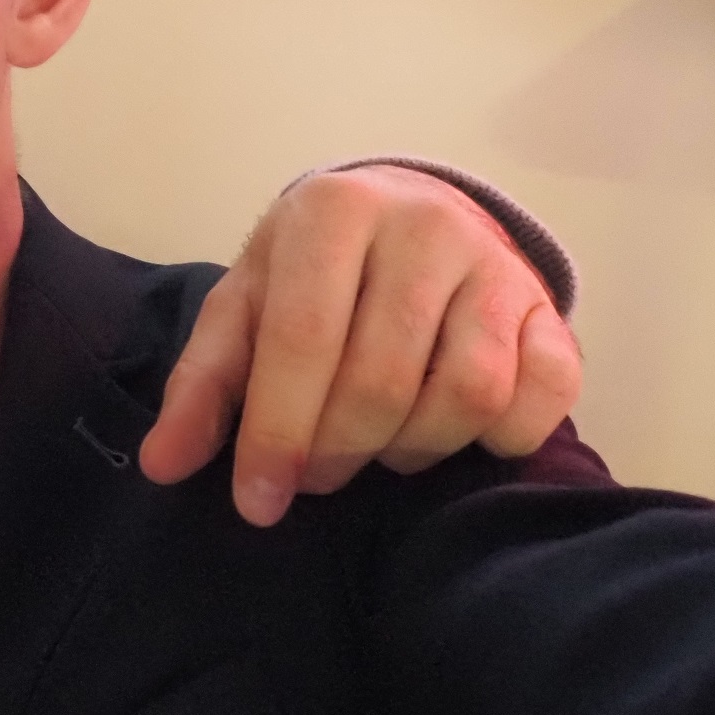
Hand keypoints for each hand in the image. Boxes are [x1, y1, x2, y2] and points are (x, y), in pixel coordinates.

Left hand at [136, 165, 580, 526]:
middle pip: (382, 377)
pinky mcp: (550, 309)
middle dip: (339, 449)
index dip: (278, 431)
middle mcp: (422, 225)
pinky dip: (499, 438)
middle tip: (317, 475)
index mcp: (331, 212)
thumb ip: (203, 384)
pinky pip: (542, 397)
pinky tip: (452, 433)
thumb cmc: (313, 271)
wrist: (409, 213)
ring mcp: (496, 265)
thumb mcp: (245, 306)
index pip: (302, 338)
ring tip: (379, 445)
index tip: (259, 502)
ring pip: (464, 394)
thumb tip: (163, 465)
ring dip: (413, 447)